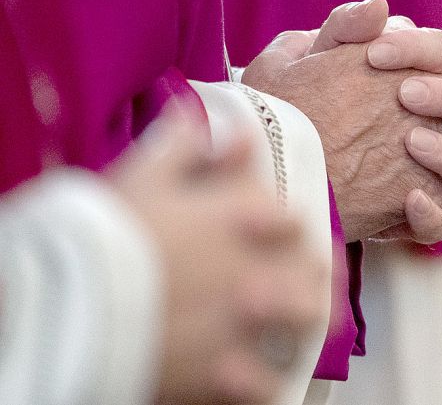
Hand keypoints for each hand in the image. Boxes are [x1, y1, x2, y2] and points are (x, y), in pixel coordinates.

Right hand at [108, 102, 328, 403]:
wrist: (65, 300)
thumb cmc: (102, 233)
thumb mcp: (141, 175)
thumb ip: (183, 145)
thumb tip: (211, 117)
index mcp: (240, 215)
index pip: (292, 218)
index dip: (294, 229)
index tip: (294, 236)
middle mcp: (255, 264)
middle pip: (313, 269)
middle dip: (321, 277)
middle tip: (320, 286)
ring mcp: (244, 320)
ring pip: (303, 322)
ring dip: (308, 324)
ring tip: (305, 332)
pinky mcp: (223, 371)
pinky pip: (264, 385)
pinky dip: (268, 385)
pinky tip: (266, 384)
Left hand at [243, 0, 441, 242]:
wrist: (277, 167)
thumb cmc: (297, 106)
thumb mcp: (305, 62)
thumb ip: (343, 29)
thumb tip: (379, 6)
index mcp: (429, 81)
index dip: (422, 50)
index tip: (375, 54)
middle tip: (405, 94)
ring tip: (411, 143)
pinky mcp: (423, 217)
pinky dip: (435, 212)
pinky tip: (408, 199)